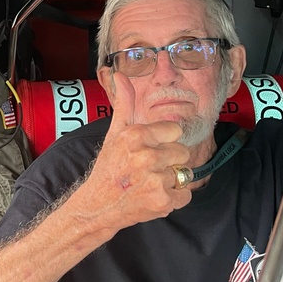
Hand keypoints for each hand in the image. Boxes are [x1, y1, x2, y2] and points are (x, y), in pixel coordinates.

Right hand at [76, 72, 192, 234]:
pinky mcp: (162, 201)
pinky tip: (152, 197)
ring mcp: (155, 180)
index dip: (163, 141)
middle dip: (167, 162)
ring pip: (184, 174)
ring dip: (170, 181)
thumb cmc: (108, 169)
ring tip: (148, 183)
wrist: (97, 206)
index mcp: (135, 136)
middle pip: (182, 152)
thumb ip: (124, 103)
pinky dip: (173, 199)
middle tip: (145, 170)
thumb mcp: (114, 133)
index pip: (175, 131)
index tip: (148, 150)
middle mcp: (146, 156)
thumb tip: (120, 74)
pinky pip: (185, 194)